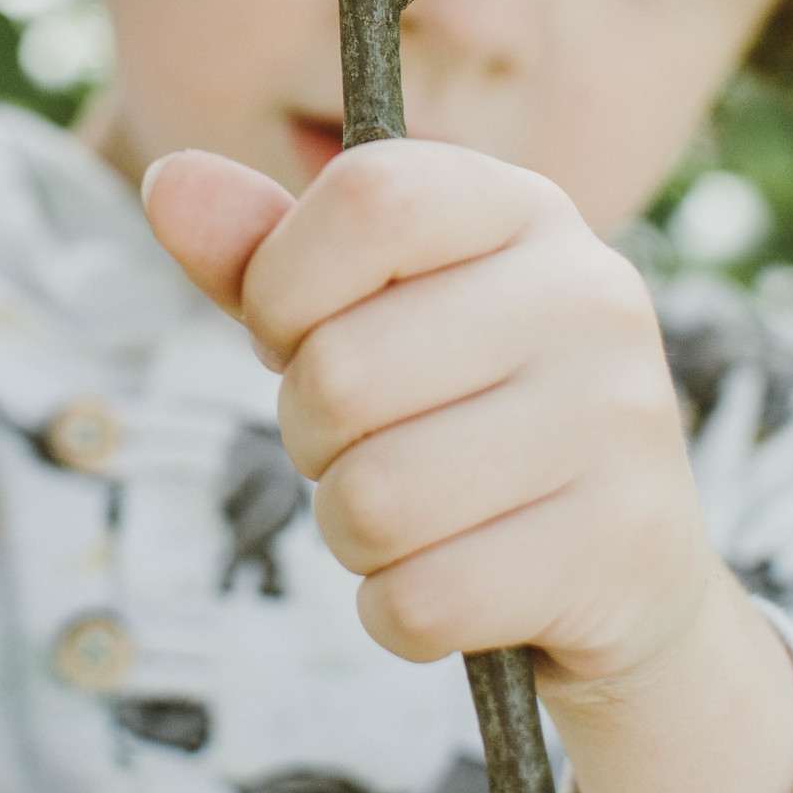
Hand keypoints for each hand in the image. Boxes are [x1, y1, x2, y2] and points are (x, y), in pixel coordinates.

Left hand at [144, 140, 792, 792]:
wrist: (626, 573)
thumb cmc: (461, 411)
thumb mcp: (370, 312)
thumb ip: (264, 252)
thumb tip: (166, 182)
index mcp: (527, 209)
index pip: (369, 198)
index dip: (283, 284)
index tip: (287, 336)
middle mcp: (592, 296)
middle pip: (343, 370)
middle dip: (310, 433)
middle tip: (367, 444)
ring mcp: (620, 422)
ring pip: (374, 499)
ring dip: (350, 530)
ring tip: (408, 515)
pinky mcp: (622, 552)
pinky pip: (421, 600)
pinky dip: (397, 610)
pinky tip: (452, 581)